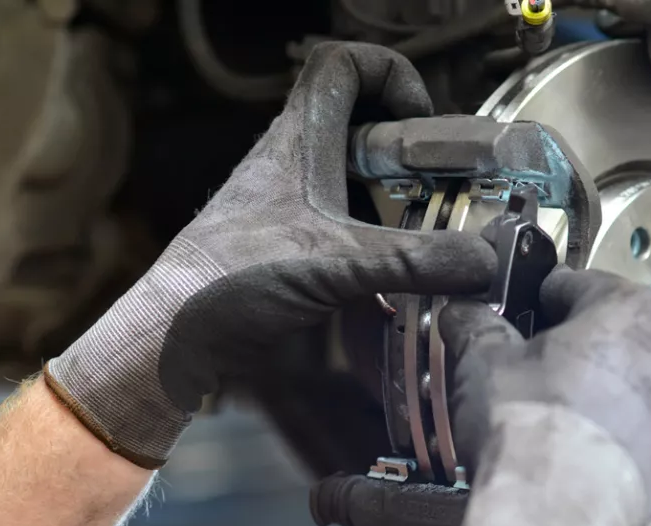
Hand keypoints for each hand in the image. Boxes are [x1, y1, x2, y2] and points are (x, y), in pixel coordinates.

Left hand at [45, 42, 497, 467]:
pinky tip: (389, 288)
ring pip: (349, 181)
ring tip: (424, 240)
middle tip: (437, 189)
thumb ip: (413, 261)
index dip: (391, 75)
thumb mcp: (335, 265)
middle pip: (357, 125)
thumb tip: (482, 261)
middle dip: (405, 153)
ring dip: (390, 204)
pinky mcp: (280, 247)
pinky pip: (337, 231)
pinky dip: (369, 249)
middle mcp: (290, 164)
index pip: (344, 64)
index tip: (421, 121)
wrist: (169, 335)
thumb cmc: (226, 280)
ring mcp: (284, 206)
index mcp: (299, 141)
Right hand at [438, 267, 650, 525]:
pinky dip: (615, 424)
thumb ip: (474, 325)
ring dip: (600, 383)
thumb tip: (462, 313)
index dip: (535, 299)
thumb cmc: (530, 424)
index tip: (516, 315)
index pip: (575, 283)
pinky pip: (644, 421)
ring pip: (634, 376)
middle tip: (531, 365)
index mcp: (627, 305)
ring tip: (553, 408)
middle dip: (575, 342)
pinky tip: (575, 442)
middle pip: (614, 329)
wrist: (558, 511)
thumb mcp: (482, 361)